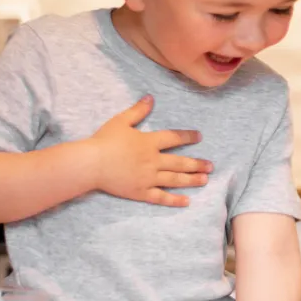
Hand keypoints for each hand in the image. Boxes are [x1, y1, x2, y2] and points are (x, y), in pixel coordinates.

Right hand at [88, 95, 211, 206]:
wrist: (90, 164)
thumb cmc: (103, 141)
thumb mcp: (121, 121)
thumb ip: (138, 111)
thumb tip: (151, 98)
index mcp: (149, 142)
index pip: (174, 138)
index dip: (188, 136)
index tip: (199, 137)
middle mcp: (153, 160)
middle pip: (180, 162)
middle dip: (197, 164)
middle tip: (211, 166)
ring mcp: (148, 178)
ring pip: (174, 179)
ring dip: (191, 180)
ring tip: (205, 180)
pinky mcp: (140, 192)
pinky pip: (161, 197)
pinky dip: (174, 200)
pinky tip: (187, 202)